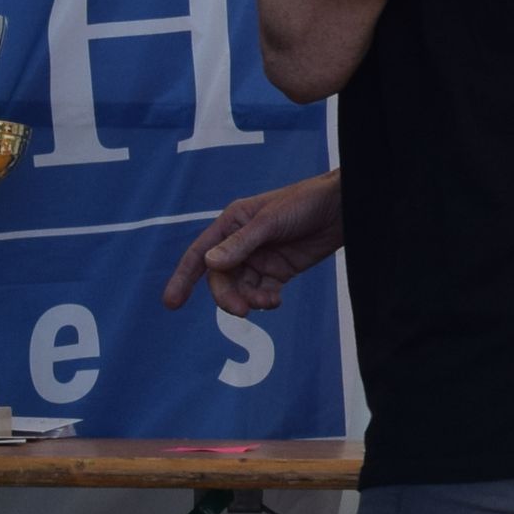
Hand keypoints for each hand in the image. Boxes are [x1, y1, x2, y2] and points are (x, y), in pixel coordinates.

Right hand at [162, 172, 344, 317]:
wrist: (342, 207)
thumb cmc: (304, 202)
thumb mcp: (270, 221)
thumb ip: (241, 244)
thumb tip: (210, 265)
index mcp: (231, 224)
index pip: (199, 254)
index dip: (183, 278)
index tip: (171, 303)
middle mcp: (240, 243)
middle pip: (221, 278)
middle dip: (227, 296)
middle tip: (241, 311)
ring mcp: (260, 258)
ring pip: (242, 288)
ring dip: (250, 300)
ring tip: (268, 302)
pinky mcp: (280, 270)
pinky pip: (263, 291)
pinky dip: (265, 300)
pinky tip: (274, 301)